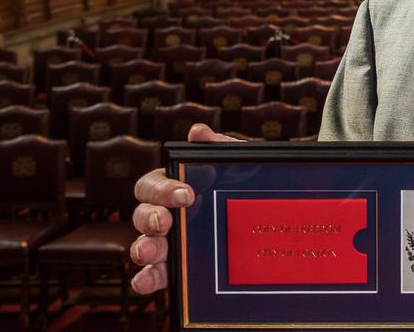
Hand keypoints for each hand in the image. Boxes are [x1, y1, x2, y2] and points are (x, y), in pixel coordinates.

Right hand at [129, 124, 238, 294]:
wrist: (271, 218)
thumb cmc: (245, 185)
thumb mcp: (238, 165)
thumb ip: (219, 148)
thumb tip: (198, 132)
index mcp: (173, 188)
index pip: (153, 185)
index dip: (163, 190)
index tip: (186, 195)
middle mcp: (165, 216)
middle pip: (141, 215)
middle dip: (149, 218)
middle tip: (164, 222)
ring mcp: (168, 244)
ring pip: (144, 245)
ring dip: (142, 248)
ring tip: (149, 252)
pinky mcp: (175, 269)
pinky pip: (153, 275)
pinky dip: (145, 279)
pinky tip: (144, 282)